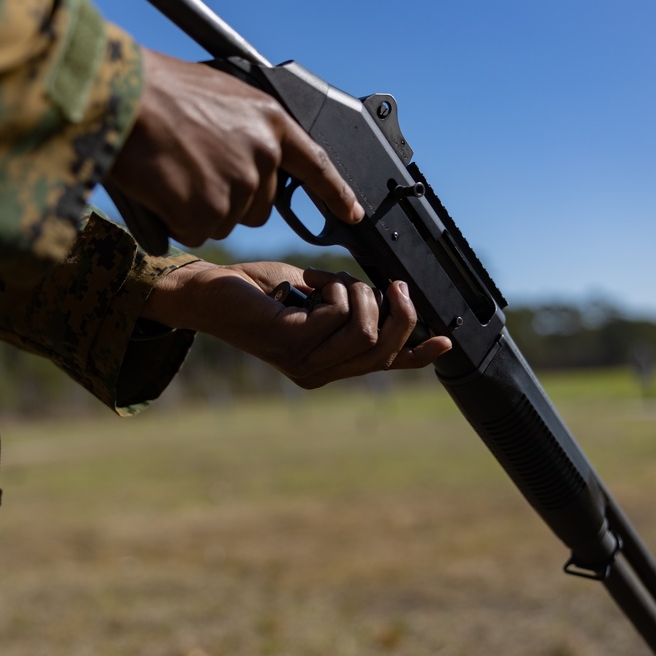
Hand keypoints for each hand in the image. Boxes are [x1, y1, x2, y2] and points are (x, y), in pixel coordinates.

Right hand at [108, 50, 362, 247]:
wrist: (122, 98)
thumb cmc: (156, 90)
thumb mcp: (216, 93)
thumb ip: (241, 129)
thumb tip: (242, 154)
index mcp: (269, 122)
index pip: (315, 165)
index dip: (335, 192)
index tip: (351, 213)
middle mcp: (263, 155)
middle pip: (258, 206)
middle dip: (229, 199)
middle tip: (191, 171)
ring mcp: (239, 185)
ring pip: (224, 221)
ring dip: (198, 209)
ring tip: (171, 172)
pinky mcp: (210, 210)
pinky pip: (195, 231)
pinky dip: (176, 220)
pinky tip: (161, 189)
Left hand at [141, 261, 451, 387]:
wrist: (209, 292)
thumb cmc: (257, 290)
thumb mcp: (317, 293)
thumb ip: (350, 301)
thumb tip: (387, 293)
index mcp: (328, 363)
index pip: (383, 365)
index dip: (417, 355)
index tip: (446, 341)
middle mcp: (319, 372)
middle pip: (384, 349)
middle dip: (398, 311)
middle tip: (392, 283)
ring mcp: (305, 363)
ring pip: (366, 331)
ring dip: (361, 295)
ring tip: (334, 283)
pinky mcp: (292, 344)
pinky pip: (339, 313)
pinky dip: (333, 288)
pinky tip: (306, 288)